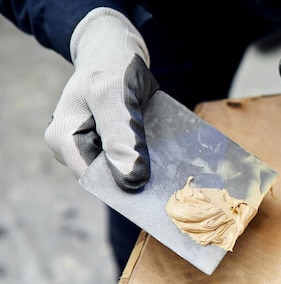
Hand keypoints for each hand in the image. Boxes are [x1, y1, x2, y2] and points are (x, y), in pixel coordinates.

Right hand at [45, 7, 158, 190]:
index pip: (95, 178)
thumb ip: (121, 138)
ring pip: (121, 172)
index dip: (125, 184)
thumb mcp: (114, 97)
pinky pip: (129, 162)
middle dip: (136, 176)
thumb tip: (131, 181)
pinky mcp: (107, 147)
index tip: (156, 183)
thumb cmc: (110, 69)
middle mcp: (72, 150)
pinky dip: (146, 160)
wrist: (115, 53)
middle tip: (167, 173)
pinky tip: (164, 155)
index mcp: (63, 139)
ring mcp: (90, 149)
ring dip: (145, 169)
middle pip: (108, 179)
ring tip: (167, 161)